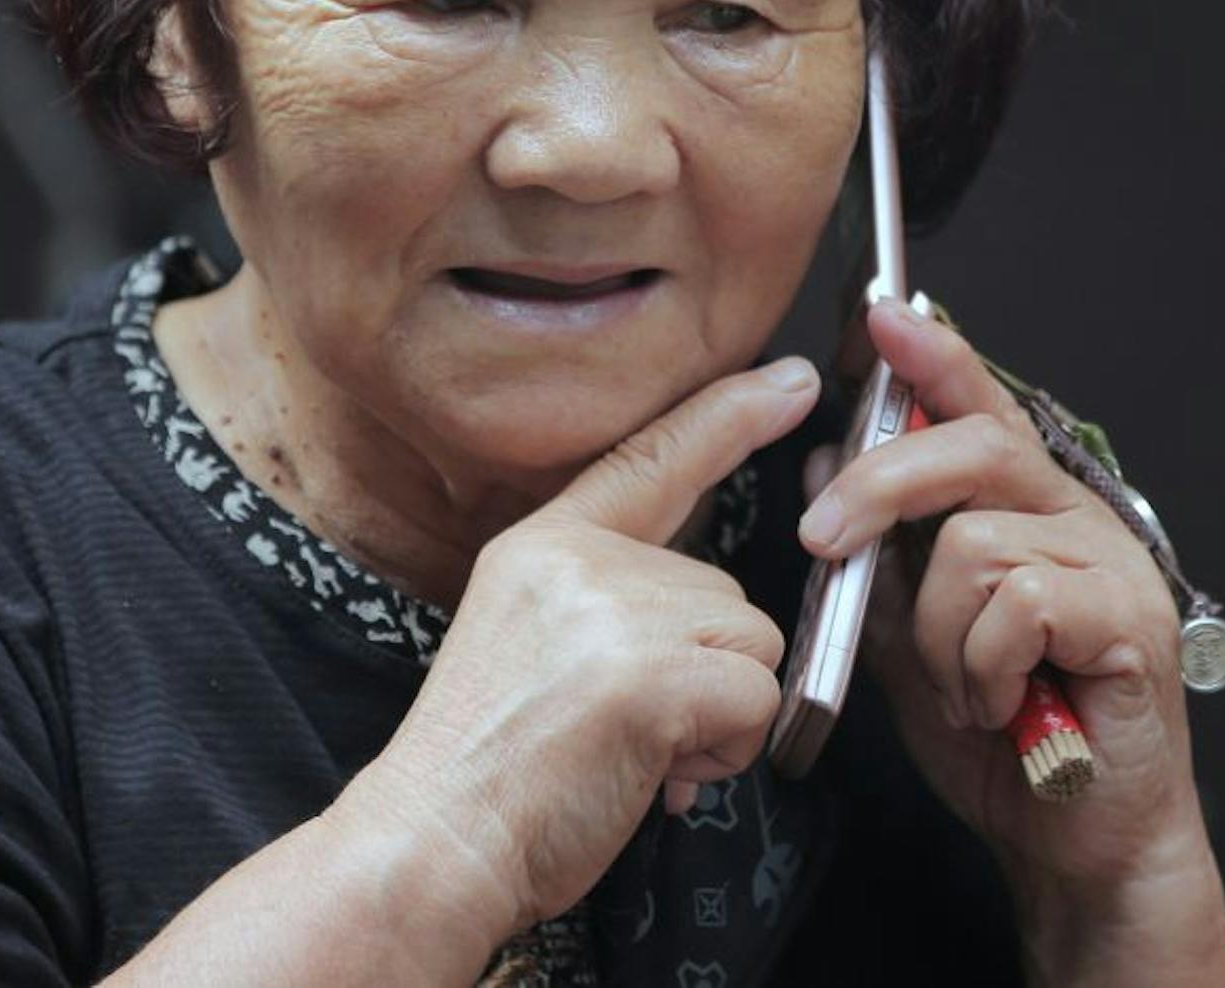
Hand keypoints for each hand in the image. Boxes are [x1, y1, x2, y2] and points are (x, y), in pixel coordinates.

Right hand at [341, 357, 819, 942]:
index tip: (791, 378)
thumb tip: (711, 628)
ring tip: (636, 751)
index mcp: (545, 544)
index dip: (729, 415)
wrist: (433, 845)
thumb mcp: (534, 642)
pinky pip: (758, 697)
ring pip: (752, 642)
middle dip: (703, 671)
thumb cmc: (489, 771)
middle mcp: (582, 559)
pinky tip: (657, 771)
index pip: (651, 457)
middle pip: (725, 591)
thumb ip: (613, 608)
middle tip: (627, 728)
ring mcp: (617, 610)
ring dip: (717, 713)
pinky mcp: (654, 672)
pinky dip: (726, 748)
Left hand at [798, 302, 1224, 955]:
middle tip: (826, 543)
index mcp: (1020, 509)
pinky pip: (1020, 602)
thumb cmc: (1003, 735)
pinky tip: (1003, 703)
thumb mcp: (912, 636)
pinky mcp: (1128, 617)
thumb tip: (826, 468)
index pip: (976, 404)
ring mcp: (1107, 563)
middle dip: (882, 484)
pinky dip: (985, 664)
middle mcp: (1069, 518)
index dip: (932, 353)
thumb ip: (878, 556)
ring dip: (943, 633)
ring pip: (977, 541)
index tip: (882, 314)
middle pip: (973, 444)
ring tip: (968, 688)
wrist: (1077, 837)